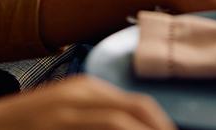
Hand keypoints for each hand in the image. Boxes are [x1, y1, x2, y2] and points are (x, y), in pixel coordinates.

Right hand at [0, 75, 174, 129]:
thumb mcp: (59, 118)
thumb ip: (92, 122)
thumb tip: (135, 126)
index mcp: (84, 90)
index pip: (140, 107)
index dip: (163, 128)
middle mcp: (79, 95)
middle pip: (141, 112)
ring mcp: (64, 111)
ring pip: (125, 122)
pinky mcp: (53, 125)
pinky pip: (105, 129)